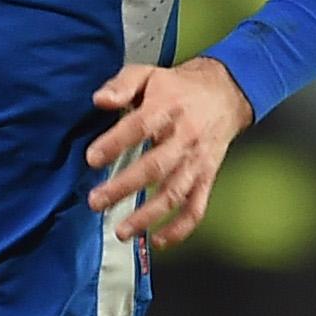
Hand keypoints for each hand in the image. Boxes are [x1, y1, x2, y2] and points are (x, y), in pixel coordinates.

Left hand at [83, 59, 254, 250]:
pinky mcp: (207, 177)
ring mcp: (197, 161)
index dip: (115, 143)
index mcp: (167, 108)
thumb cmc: (177, 87)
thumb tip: (99, 100)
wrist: (224, 93)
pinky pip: (196, 208)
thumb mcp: (148, 74)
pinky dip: (180, 228)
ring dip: (148, 216)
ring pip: (174, 193)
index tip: (92, 158)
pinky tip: (158, 240)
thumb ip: (122, 84)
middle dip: (124, 187)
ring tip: (122, 231)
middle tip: (96, 202)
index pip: (139, 127)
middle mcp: (184, 138)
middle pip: (155, 166)